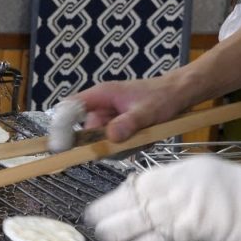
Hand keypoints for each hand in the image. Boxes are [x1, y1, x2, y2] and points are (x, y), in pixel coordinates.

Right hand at [73, 73, 197, 141]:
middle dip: (104, 144)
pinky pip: (114, 143)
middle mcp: (101, 106)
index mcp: (101, 95)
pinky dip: (128, 146)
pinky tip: (143, 138)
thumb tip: (111, 137)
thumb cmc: (163, 96)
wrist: (178, 94)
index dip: (62, 126)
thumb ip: (129, 124)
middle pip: (87, 132)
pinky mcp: (117, 127)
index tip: (62, 145)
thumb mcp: (147, 111)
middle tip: (126, 144)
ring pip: (102, 141)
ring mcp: (108, 117)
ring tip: (141, 138)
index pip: (70, 108)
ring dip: (120, 146)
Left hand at [86, 155, 240, 240]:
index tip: (98, 209)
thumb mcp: (199, 171)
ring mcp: (180, 209)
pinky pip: (158, 240)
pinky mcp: (190, 230)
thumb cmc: (234, 188)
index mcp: (174, 172)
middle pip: (130, 202)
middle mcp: (173, 187)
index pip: (134, 185)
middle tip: (96, 226)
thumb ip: (171, 181)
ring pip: (138, 221)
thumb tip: (144, 192)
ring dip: (119, 232)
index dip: (113, 199)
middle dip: (108, 215)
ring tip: (108, 238)